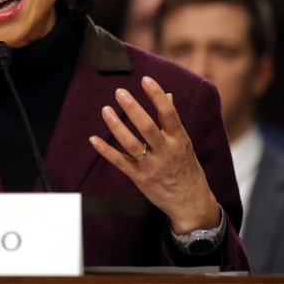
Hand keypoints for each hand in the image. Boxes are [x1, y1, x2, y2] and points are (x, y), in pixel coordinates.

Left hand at [89, 76, 220, 233]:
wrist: (190, 203)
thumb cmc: (187, 168)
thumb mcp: (185, 143)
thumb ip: (172, 122)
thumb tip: (167, 96)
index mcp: (179, 140)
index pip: (169, 114)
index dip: (157, 96)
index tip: (145, 80)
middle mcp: (166, 152)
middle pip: (147, 127)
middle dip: (133, 108)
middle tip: (119, 92)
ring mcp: (152, 166)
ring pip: (131, 144)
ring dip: (116, 126)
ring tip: (105, 110)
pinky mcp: (140, 177)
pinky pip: (120, 162)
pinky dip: (106, 151)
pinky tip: (94, 139)